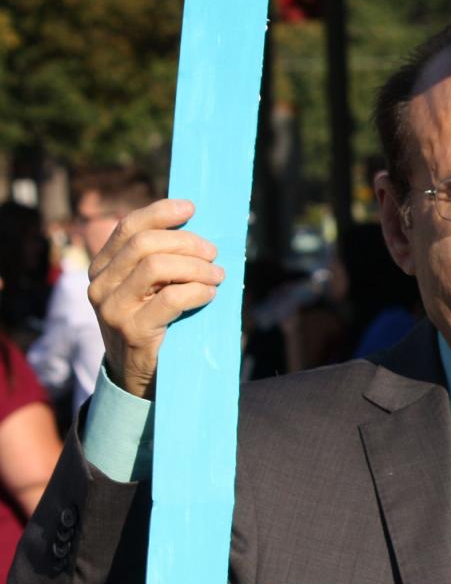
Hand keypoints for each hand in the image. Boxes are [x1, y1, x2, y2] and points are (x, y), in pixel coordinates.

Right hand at [86, 198, 223, 399]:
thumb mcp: (151, 288)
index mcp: (103, 267)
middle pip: (144, 243)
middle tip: (213, 253)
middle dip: (186, 242)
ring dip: (196, 267)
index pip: (128, 228)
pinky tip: (210, 295)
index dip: (160, 212)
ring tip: (216, 275)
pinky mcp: (132, 330)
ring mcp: (112, 308)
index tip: (191, 207)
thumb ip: (162, 261)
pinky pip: (171, 298)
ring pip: (156, 266)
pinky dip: (198, 291)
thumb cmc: (155, 324)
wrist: (139, 376)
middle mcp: (100, 285)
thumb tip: (197, 229)